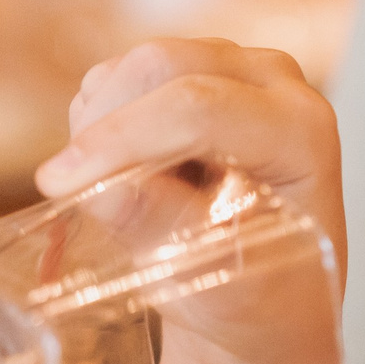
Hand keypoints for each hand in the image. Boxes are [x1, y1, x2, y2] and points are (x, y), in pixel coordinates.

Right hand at [36, 39, 345, 278]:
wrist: (269, 296)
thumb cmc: (258, 297)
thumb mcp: (220, 285)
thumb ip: (167, 233)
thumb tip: (101, 193)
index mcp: (303, 131)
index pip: (201, 109)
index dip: (122, 139)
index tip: (61, 183)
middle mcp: (277, 82)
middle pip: (162, 66)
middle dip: (102, 126)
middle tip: (70, 192)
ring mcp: (237, 67)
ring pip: (134, 66)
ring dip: (99, 125)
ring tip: (118, 198)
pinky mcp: (195, 70)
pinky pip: (122, 75)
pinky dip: (101, 119)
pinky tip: (125, 174)